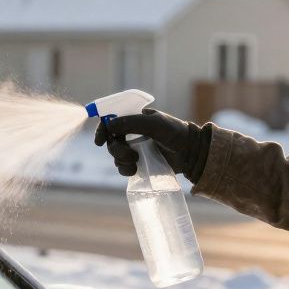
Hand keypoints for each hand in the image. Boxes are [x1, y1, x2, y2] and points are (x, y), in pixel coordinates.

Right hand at [92, 109, 207, 180]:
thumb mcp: (154, 123)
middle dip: (114, 148)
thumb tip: (109, 125)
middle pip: (110, 140)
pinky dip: (125, 169)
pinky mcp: (137, 162)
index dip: (102, 128)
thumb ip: (131, 122)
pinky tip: (134, 169)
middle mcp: (131, 132)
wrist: (189, 152)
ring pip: (114, 155)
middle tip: (128, 154)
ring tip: (135, 161)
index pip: (110, 119)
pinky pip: (122, 167)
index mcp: (133, 118)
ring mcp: (133, 148)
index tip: (100, 140)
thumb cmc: (174, 132)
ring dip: (120, 159)